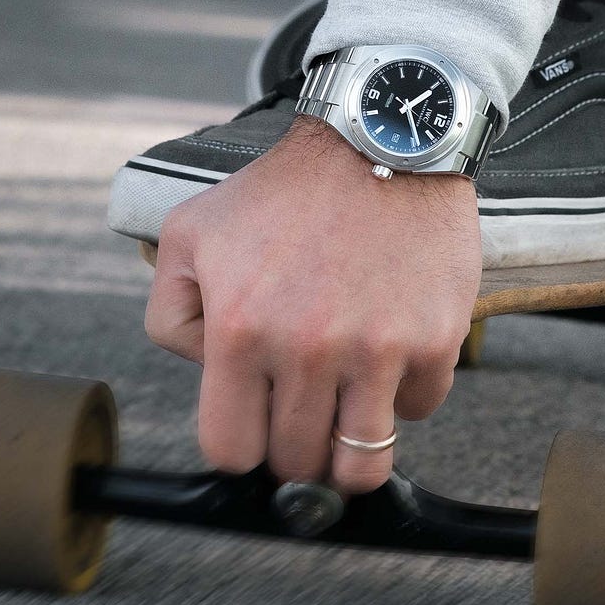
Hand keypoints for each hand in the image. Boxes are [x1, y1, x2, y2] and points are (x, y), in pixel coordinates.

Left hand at [144, 116, 481, 493]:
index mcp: (239, 330)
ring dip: (351, 448)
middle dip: (296, 444)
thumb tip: (203, 374)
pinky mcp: (434, 339)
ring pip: (362, 465)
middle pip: (297, 462)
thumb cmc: (286, 189)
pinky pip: (420, 409)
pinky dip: (406, 395)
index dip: (242, 445)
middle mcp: (307, 350)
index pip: (231, 451)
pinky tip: (391, 354)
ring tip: (349, 412)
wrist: (380, 139)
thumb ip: (170, 312)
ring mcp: (377, 350)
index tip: (257, 424)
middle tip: (304, 408)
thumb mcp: (191, 233)